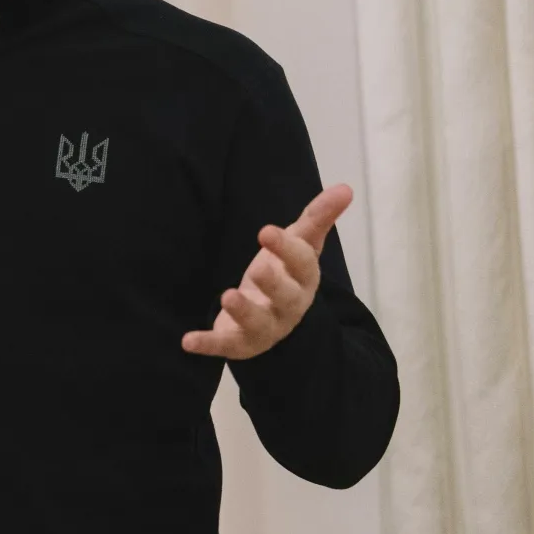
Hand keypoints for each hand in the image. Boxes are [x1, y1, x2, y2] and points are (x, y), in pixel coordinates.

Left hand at [181, 183, 352, 360]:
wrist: (274, 319)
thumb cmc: (287, 273)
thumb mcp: (301, 244)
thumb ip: (318, 218)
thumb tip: (346, 188)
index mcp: (304, 280)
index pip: (302, 264)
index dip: (287, 248)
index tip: (266, 231)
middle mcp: (288, 307)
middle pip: (286, 298)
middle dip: (273, 283)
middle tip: (258, 267)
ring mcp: (265, 327)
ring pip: (258, 324)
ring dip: (243, 311)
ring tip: (229, 296)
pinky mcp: (239, 342)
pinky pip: (225, 345)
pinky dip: (208, 344)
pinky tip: (188, 340)